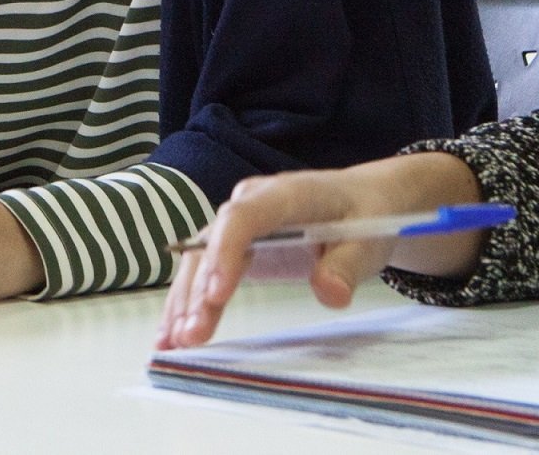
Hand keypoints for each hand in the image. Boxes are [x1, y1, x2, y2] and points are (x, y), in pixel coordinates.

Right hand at [156, 152, 483, 349]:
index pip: (243, 218)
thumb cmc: (368, 217)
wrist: (364, 201)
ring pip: (199, 261)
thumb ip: (347, 265)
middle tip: (191, 335)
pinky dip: (186, 303)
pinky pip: (203, 273)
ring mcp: (236, 224)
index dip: (225, 254)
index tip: (217, 294)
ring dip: (184, 302)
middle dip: (198, 291)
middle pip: (213, 244)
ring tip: (170, 344)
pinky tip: (169, 334)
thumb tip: (329, 293)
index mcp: (283, 194)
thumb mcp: (369, 239)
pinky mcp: (233, 247)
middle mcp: (249, 203)